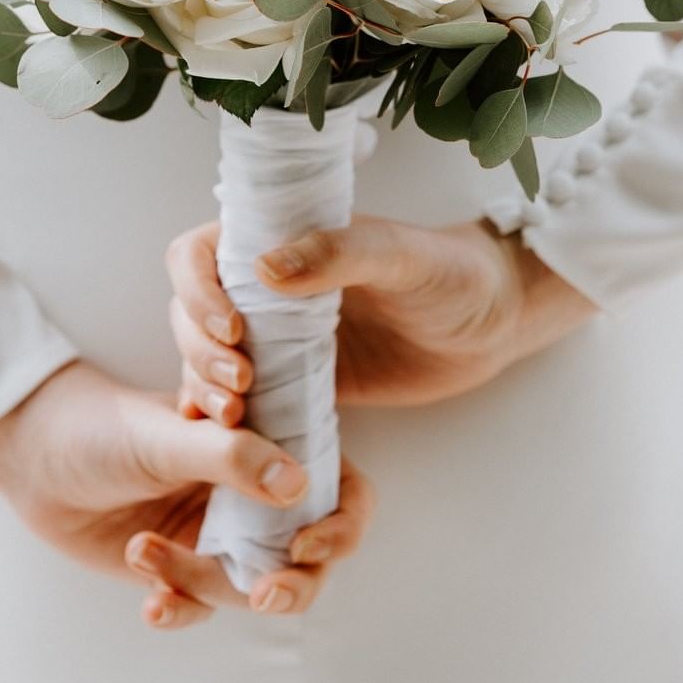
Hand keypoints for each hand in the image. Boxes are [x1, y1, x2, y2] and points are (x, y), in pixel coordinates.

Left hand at [0, 358, 373, 627]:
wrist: (35, 457)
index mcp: (269, 444)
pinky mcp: (181, 566)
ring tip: (146, 555)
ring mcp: (219, 532)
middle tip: (260, 596)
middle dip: (293, 584)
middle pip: (310, 555)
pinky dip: (180, 608)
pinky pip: (201, 605)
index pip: (341, 487)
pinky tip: (150, 603)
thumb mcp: (165, 436)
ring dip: (208, 587)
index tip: (305, 543)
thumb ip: (230, 457)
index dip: (341, 522)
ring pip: (252, 587)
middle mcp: (255, 493)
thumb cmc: (104, 425)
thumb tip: (299, 484)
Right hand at [167, 216, 597, 412]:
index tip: (231, 328)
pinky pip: (242, 404)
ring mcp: (277, 339)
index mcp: (279, 240)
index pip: (200, 253)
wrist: (491, 324)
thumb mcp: (400, 256)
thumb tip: (265, 268)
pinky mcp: (295, 385)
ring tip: (234, 418)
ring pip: (206, 360)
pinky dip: (225, 421)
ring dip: (205, 386)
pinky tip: (231, 442)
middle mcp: (266, 289)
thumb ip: (339, 254)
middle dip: (198, 348)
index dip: (197, 289)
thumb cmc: (451, 274)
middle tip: (239, 384)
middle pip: (191, 312)